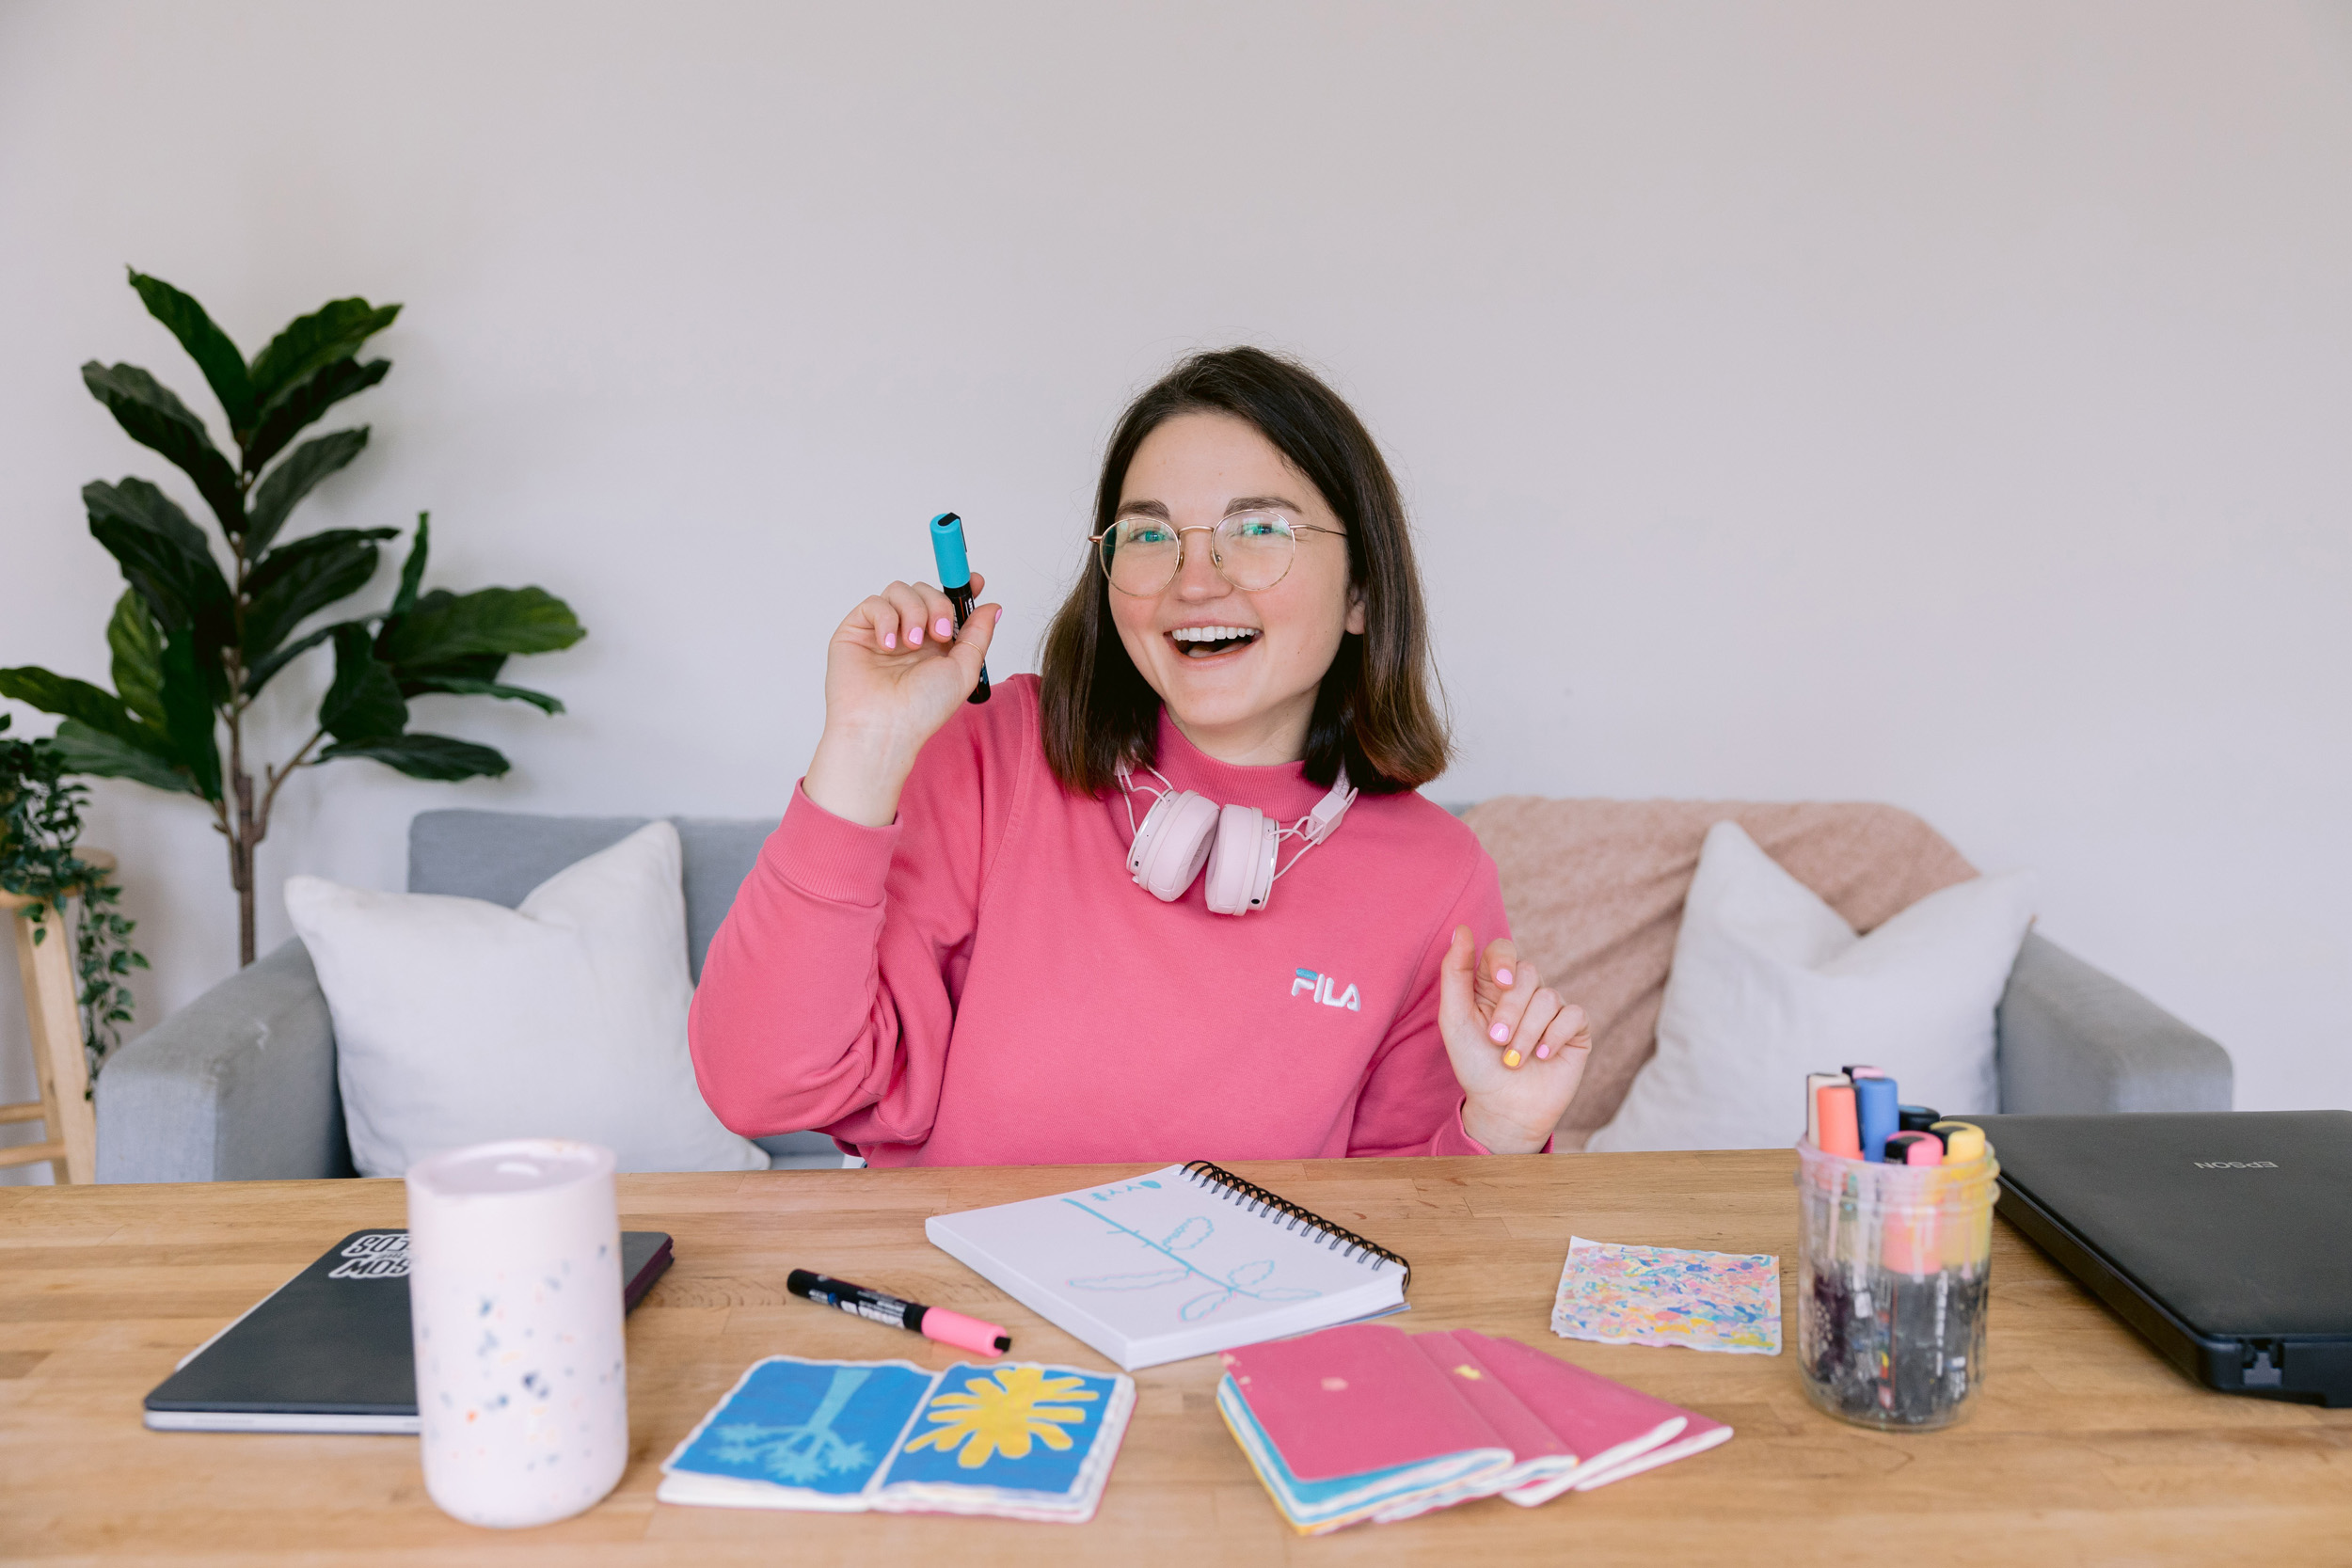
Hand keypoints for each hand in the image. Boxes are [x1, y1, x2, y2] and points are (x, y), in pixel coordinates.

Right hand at [803, 575, 1001, 825]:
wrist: (884, 728)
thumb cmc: (922, 709)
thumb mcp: (964, 670)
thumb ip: (978, 635)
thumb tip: (993, 607)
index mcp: (936, 644)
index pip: (947, 603)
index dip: (961, 588)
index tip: (975, 582)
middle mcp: (909, 634)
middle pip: (925, 590)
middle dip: (938, 605)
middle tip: (941, 634)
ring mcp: (882, 631)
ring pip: (900, 590)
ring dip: (914, 612)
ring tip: (912, 644)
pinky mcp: (856, 631)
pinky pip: (874, 603)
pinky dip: (886, 619)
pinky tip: (889, 645)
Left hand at [1436, 928, 1591, 1154]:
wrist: (1503, 1109)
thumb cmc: (1475, 1066)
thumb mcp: (1454, 1020)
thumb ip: (1454, 974)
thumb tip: (1460, 929)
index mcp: (1494, 985)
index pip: (1503, 950)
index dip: (1504, 961)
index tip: (1501, 984)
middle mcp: (1524, 993)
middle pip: (1527, 973)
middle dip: (1510, 1010)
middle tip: (1496, 1041)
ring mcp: (1551, 1010)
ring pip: (1548, 996)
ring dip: (1527, 1032)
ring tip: (1514, 1060)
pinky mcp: (1575, 1029)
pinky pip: (1573, 1014)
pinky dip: (1554, 1036)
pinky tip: (1542, 1056)